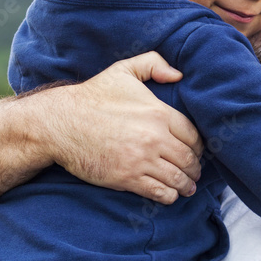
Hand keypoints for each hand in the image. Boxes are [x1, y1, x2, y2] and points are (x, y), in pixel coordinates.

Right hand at [40, 51, 203, 203]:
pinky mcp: (127, 178)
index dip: (198, 146)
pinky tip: (170, 195)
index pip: (193, 135)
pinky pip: (159, 192)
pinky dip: (169, 196)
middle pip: (188, 159)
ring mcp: (141, 160)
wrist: (62, 123)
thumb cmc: (93, 96)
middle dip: (194, 168)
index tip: (196, 152)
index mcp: (158, 113)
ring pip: (177, 178)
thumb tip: (178, 75)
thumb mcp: (124, 70)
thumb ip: (153, 64)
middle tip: (194, 173)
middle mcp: (155, 138)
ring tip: (187, 187)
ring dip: (186, 185)